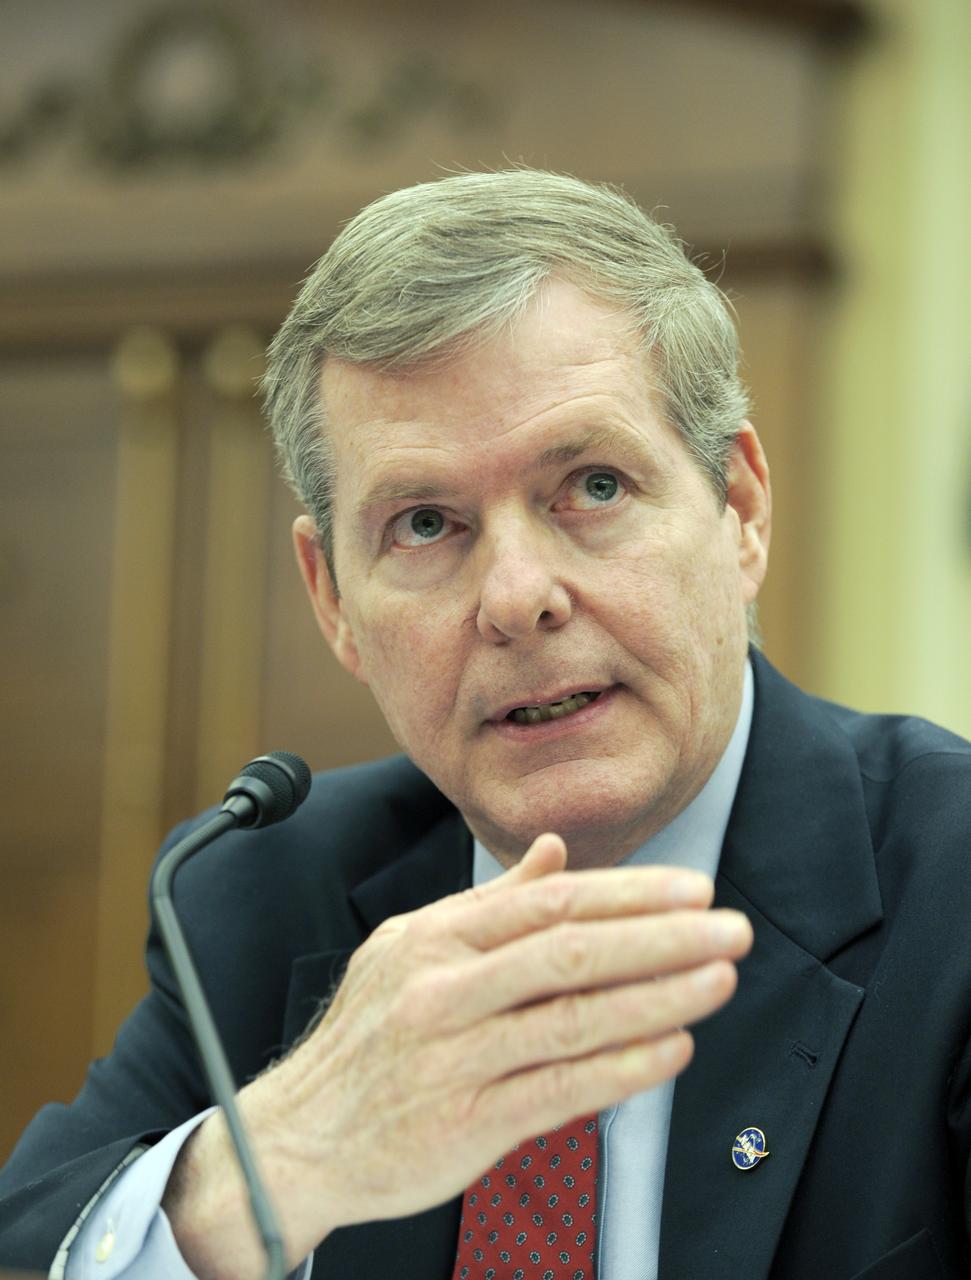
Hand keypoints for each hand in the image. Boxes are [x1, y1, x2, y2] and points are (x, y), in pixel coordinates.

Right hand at [164, 834, 750, 1276]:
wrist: (296, 1138)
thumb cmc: (366, 1038)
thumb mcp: (409, 949)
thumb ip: (489, 904)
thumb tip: (555, 851)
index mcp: (434, 938)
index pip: (549, 903)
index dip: (630, 894)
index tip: (693, 891)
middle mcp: (443, 990)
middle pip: (570, 952)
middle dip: (660, 937)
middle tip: (729, 929)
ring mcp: (454, 1058)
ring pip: (572, 1019)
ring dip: (657, 998)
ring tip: (718, 980)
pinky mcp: (465, 1124)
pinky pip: (559, 1090)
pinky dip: (622, 1069)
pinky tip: (673, 1050)